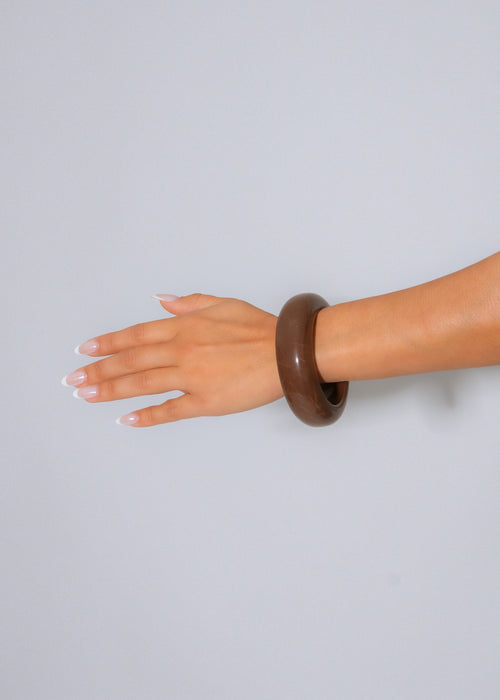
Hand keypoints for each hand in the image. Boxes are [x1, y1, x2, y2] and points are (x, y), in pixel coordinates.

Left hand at [62, 293, 283, 426]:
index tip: (85, 350)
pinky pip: (170, 410)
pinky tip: (127, 419)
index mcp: (184, 326)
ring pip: (142, 384)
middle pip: (130, 361)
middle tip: (73, 379)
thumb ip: (189, 303)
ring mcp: (192, 377)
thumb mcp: (222, 304)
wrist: (287, 351)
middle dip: (98, 370)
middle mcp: (182, 350)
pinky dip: (147, 415)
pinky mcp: (206, 401)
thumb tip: (161, 301)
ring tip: (86, 396)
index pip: (135, 335)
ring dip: (110, 390)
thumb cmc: (259, 328)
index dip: (107, 344)